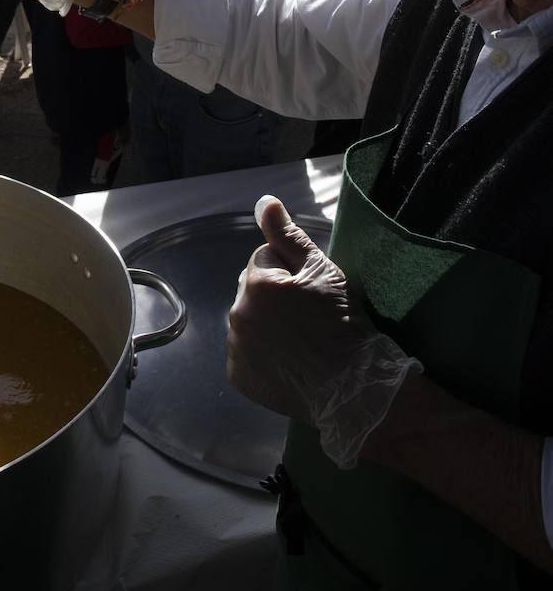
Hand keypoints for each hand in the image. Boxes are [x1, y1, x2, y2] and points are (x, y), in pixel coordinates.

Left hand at [227, 196, 420, 468]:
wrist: (353, 387)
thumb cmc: (343, 324)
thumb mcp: (322, 270)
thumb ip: (288, 235)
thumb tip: (264, 203)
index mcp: (256, 284)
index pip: (264, 257)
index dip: (291, 270)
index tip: (313, 292)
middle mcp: (237, 314)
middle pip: (251, 289)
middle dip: (272, 294)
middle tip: (308, 316)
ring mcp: (236, 348)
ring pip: (248, 320)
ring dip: (266, 323)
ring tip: (301, 340)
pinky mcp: (239, 377)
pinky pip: (245, 354)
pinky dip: (261, 354)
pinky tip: (289, 361)